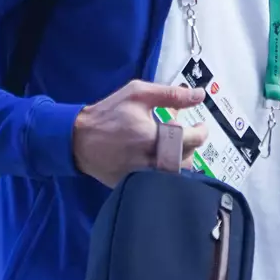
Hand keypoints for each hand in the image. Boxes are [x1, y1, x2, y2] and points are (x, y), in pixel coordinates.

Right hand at [72, 79, 208, 187]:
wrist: (78, 139)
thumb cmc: (108, 113)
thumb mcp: (138, 94)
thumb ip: (170, 94)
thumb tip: (200, 95)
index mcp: (153, 136)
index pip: (191, 139)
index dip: (201, 132)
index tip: (201, 126)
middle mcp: (150, 160)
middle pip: (187, 159)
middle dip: (189, 145)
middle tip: (180, 134)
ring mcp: (142, 176)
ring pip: (177, 175)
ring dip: (180, 160)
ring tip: (171, 148)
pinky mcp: (135, 185)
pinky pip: (160, 182)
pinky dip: (165, 170)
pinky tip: (157, 158)